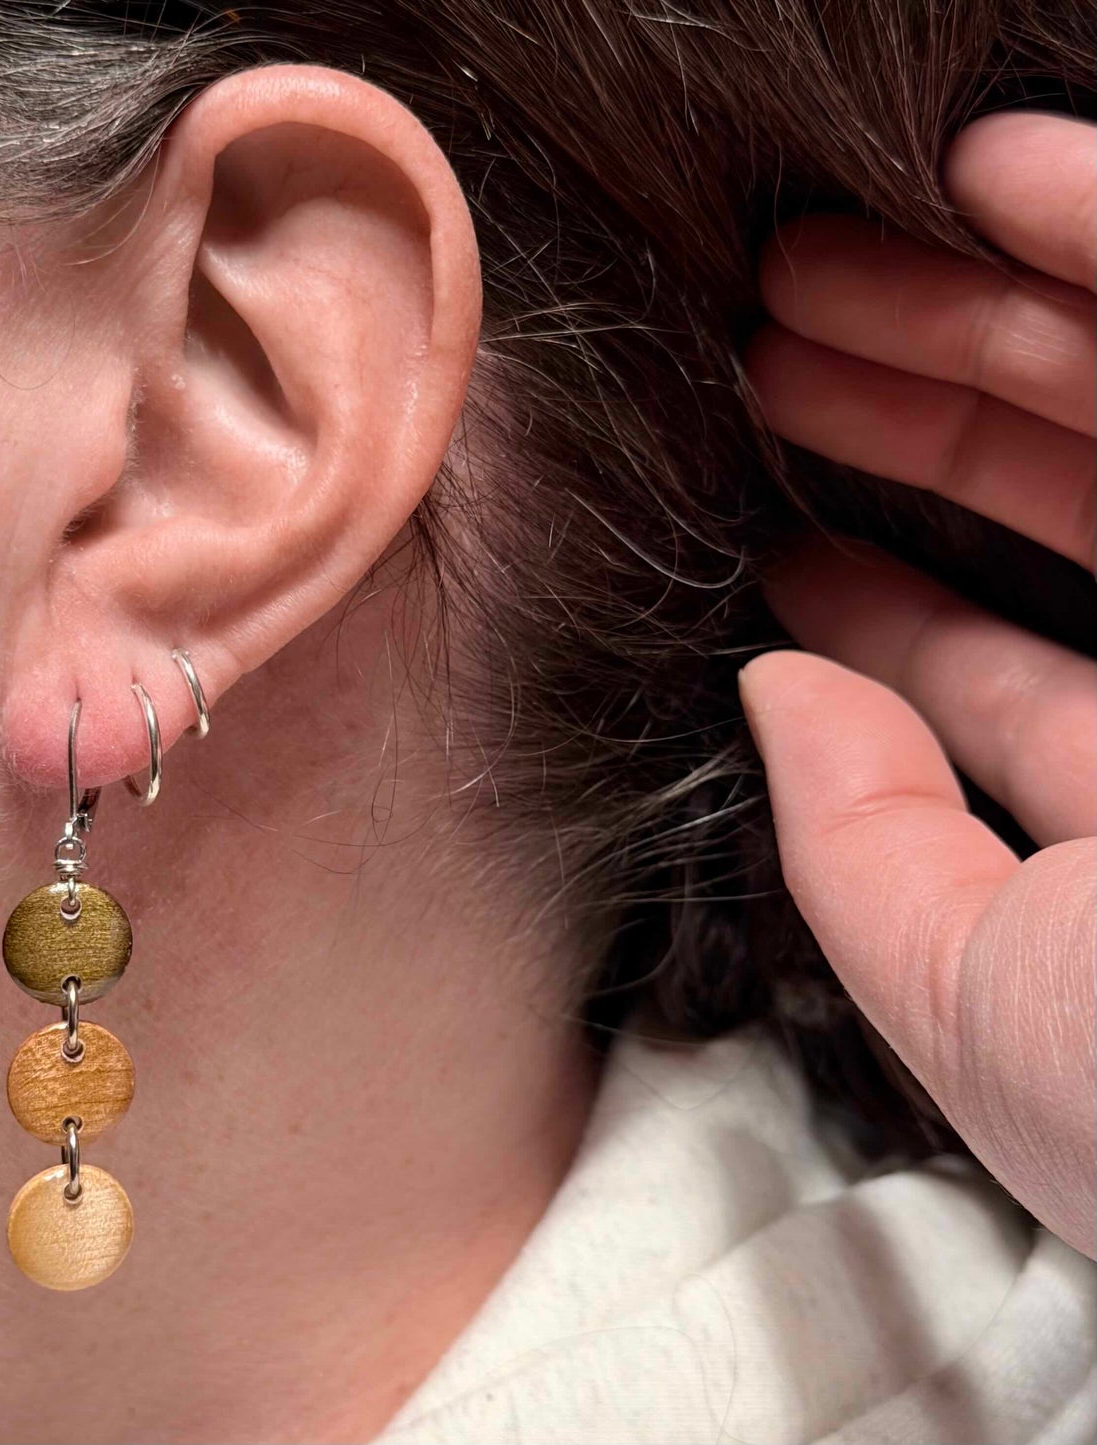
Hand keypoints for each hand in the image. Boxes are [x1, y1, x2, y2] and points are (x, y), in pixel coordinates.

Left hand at [742, 111, 1095, 1257]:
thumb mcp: (983, 1001)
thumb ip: (861, 850)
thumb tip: (768, 692)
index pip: (1000, 680)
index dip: (885, 603)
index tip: (770, 549)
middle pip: (1059, 509)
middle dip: (905, 420)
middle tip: (761, 363)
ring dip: (972, 314)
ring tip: (806, 271)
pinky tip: (990, 167)